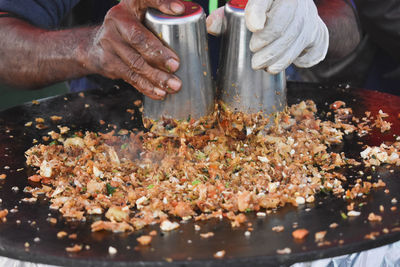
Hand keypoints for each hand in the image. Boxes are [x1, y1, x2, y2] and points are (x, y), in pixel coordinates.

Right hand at [82, 0, 184, 99]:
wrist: (94, 45)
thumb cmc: (129, 29)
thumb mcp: (139, 14)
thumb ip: (159, 14)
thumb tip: (192, 18)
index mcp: (128, 5)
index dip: (162, 3)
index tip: (180, 10)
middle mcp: (115, 21)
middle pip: (138, 39)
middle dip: (159, 54)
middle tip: (176, 65)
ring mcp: (109, 43)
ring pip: (135, 63)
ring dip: (156, 77)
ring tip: (174, 86)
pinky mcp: (108, 63)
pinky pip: (130, 78)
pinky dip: (147, 87)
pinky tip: (160, 93)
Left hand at [206, 0, 328, 73]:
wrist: (293, 7)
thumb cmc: (263, 9)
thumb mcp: (244, 7)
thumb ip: (226, 16)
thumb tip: (210, 26)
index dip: (259, 11)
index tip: (252, 27)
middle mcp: (297, 1)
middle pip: (286, 22)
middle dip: (270, 44)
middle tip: (254, 59)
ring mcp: (310, 16)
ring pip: (299, 37)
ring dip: (282, 57)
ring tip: (265, 67)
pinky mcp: (318, 31)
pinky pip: (315, 47)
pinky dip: (304, 59)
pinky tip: (291, 63)